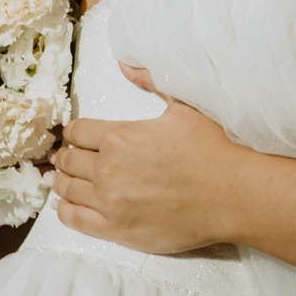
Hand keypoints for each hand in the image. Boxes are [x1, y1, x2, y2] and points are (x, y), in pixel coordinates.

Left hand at [51, 72, 251, 253]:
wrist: (235, 193)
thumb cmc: (213, 148)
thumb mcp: (183, 105)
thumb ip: (150, 81)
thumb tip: (126, 64)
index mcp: (119, 136)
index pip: (77, 132)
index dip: (73, 132)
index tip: (74, 135)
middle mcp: (108, 169)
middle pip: (68, 161)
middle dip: (65, 157)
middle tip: (64, 158)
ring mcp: (110, 203)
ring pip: (67, 190)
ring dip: (62, 182)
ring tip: (60, 180)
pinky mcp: (118, 230)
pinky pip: (76, 220)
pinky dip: (65, 211)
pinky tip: (64, 206)